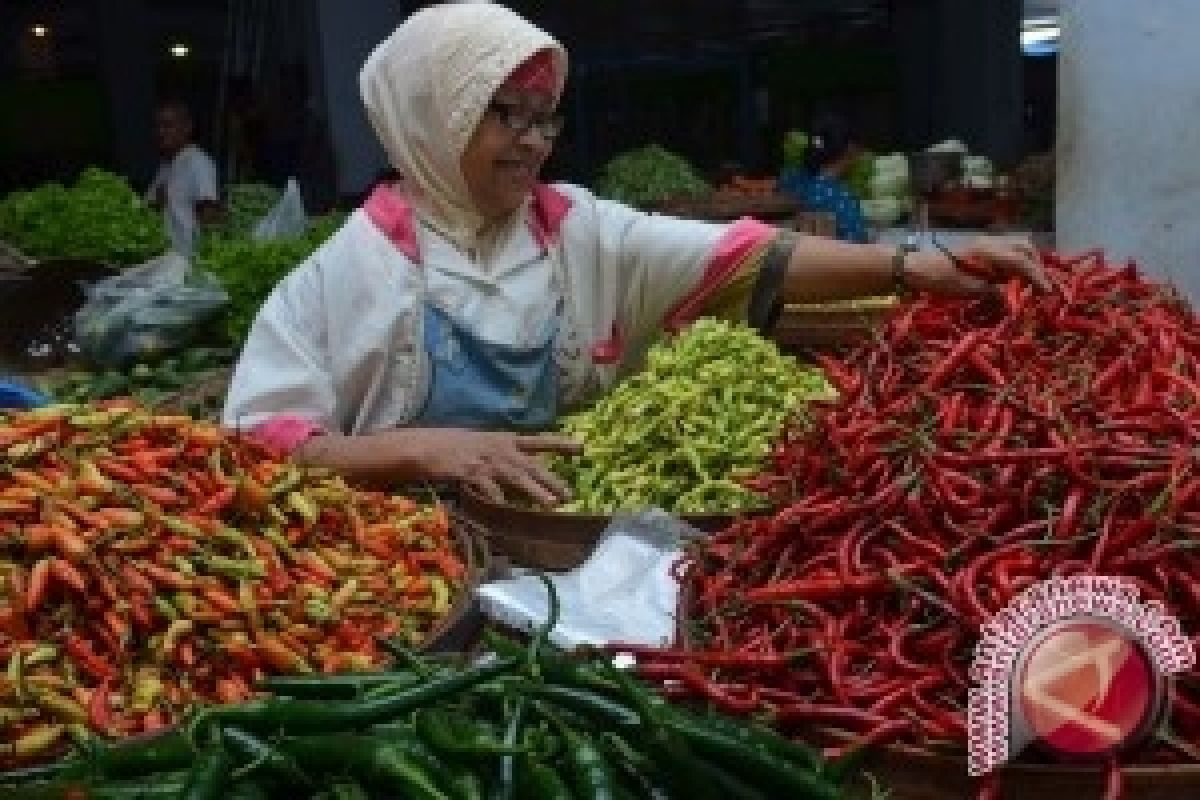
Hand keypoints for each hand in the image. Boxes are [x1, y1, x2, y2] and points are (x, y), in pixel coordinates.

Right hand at [413, 429, 581, 507]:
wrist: (425, 446)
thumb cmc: (452, 445)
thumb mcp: (481, 443)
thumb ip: (502, 453)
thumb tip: (521, 467)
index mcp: (504, 439)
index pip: (538, 440)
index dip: (560, 444)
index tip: (582, 448)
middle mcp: (500, 448)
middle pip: (532, 465)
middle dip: (552, 480)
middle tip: (570, 494)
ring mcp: (486, 461)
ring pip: (517, 478)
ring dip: (535, 492)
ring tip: (552, 504)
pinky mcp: (471, 473)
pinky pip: (490, 489)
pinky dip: (500, 501)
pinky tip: (508, 510)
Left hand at [906, 236, 1049, 295]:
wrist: (914, 267)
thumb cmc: (937, 278)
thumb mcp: (964, 290)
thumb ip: (990, 292)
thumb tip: (1011, 300)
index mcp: (988, 252)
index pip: (1021, 262)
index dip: (1037, 277)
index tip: (1047, 292)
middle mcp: (990, 242)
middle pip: (1025, 248)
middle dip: (1037, 266)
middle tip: (1041, 287)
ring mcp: (985, 242)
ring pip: (1017, 246)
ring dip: (1028, 262)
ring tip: (1030, 282)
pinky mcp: (980, 247)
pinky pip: (1006, 249)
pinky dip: (1016, 261)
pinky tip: (1014, 277)